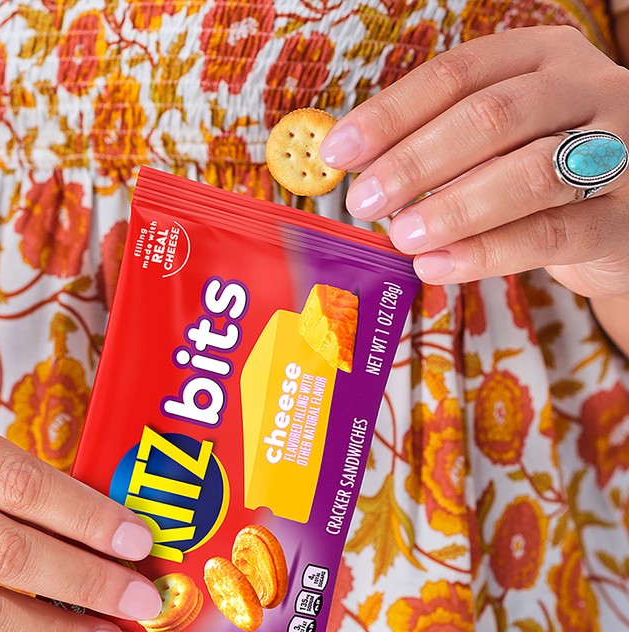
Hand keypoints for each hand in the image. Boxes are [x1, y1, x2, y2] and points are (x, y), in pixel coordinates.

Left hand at [319, 26, 628, 299]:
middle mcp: (589, 91)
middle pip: (491, 116)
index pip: (457, 73)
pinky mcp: (624, 219)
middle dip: (415, 161)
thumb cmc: (540, 175)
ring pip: (530, 173)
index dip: (391, 113)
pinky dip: (487, 254)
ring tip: (400, 236)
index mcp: (543, 58)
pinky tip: (437, 266)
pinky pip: (551, 235)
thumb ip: (441, 144)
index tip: (338, 152)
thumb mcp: (498, 142)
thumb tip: (357, 169)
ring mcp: (620, 152)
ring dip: (452, 208)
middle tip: (362, 200)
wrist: (625, 217)